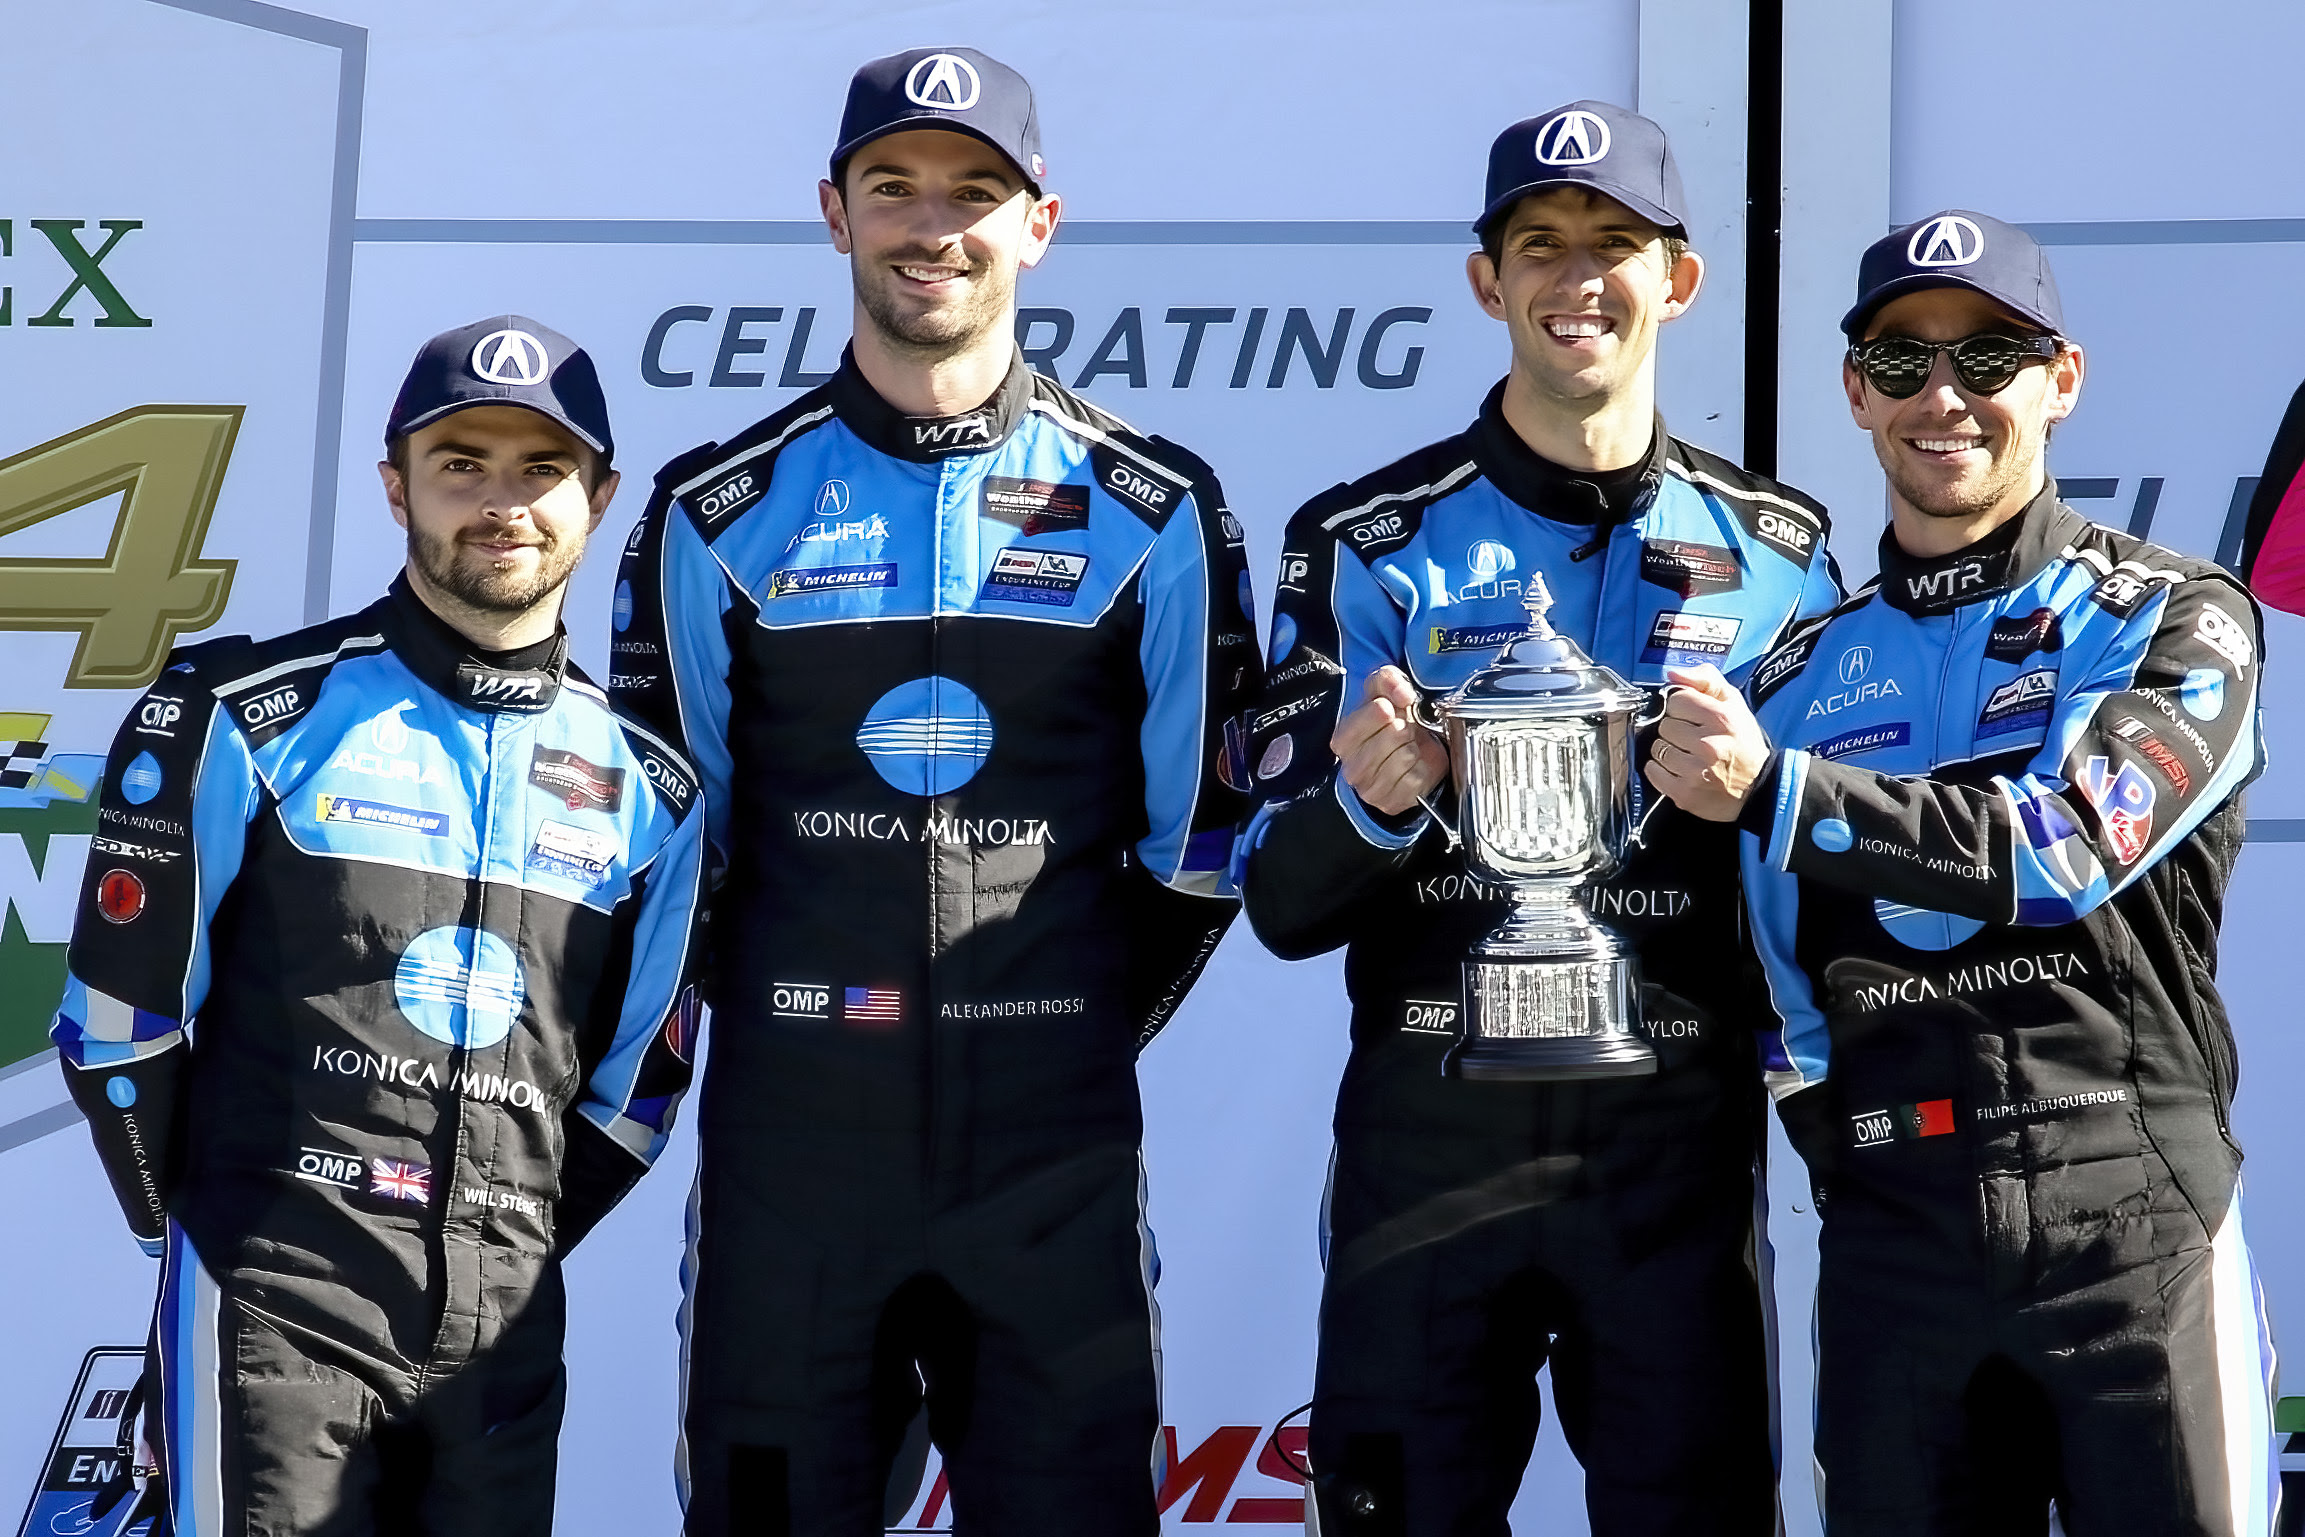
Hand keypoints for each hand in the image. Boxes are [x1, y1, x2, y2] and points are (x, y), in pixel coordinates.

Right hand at [1332, 666, 1449, 817]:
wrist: (1408, 754)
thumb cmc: (1390, 724)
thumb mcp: (1383, 692)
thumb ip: (1388, 680)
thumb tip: (1403, 695)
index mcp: (1343, 738)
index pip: (1378, 712)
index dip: (1392, 708)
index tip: (1392, 711)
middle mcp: (1351, 767)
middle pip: (1395, 734)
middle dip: (1406, 728)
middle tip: (1403, 732)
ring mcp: (1370, 789)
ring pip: (1406, 757)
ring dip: (1414, 748)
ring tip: (1407, 748)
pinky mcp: (1392, 802)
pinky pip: (1416, 778)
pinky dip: (1422, 769)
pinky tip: (1413, 766)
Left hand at [1643, 665, 1770, 821]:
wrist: (1758, 788)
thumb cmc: (1742, 742)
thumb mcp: (1734, 703)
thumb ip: (1705, 679)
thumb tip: (1672, 673)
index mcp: (1722, 718)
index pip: (1676, 700)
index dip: (1682, 708)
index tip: (1694, 717)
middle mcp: (1709, 745)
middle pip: (1665, 725)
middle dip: (1676, 730)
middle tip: (1693, 739)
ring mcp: (1695, 772)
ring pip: (1657, 748)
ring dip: (1668, 750)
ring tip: (1688, 755)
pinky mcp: (1684, 793)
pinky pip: (1652, 771)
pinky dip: (1661, 770)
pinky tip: (1679, 770)